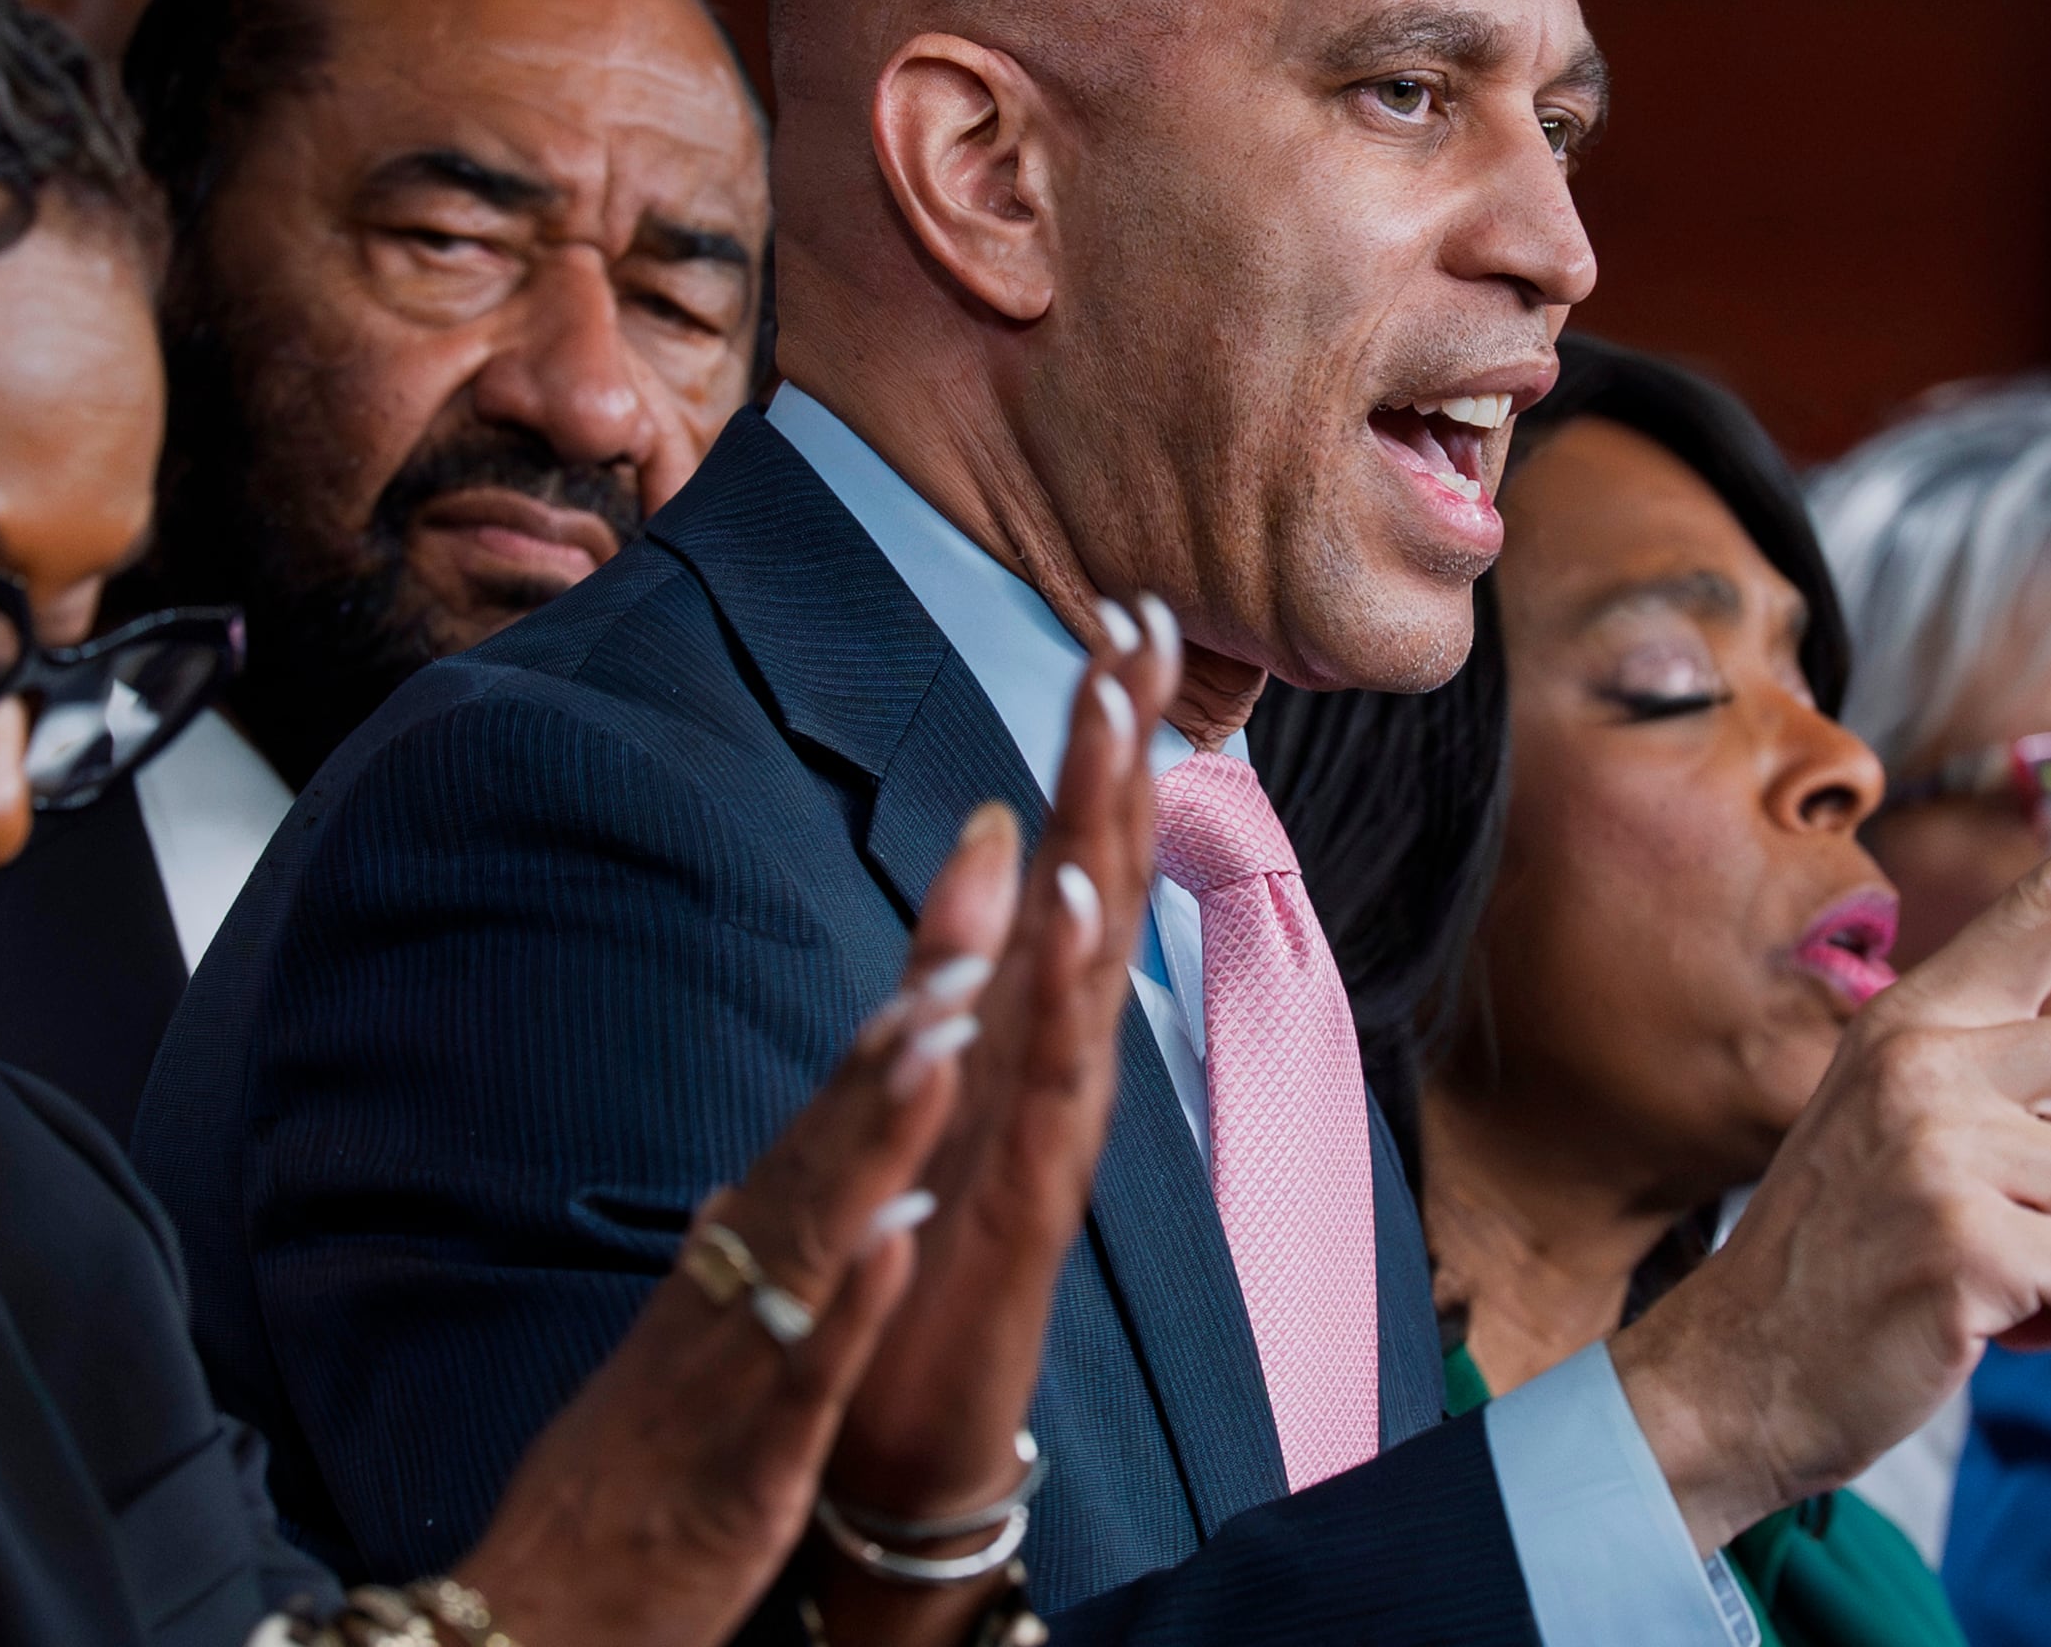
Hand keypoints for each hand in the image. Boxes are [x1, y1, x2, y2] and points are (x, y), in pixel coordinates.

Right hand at [451, 889, 1000, 1645]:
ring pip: (817, 1235)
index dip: (895, 1032)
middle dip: (904, 1035)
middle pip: (826, 1146)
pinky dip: (849, 1306)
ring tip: (945, 1034)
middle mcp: (729, 1298)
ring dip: (880, 1135)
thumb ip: (714, 1270)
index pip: (825, 1132)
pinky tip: (901, 1238)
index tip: (960, 934)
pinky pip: (802, 1376)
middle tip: (976, 923)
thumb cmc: (615, 1498)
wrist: (519, 1627)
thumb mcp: (673, 1362)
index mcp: (728, 1276)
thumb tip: (735, 1188)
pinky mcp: (747, 1469)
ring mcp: (734, 1374)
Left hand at [807, 594, 1182, 1636]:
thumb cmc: (935, 1258)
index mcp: (1032, 1025)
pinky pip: (1058, 1080)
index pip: (1079, 853)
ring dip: (1107, 846)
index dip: (1101, 739)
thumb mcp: (952, 1088)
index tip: (1121, 618)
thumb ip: (980, 970)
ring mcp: (1055, 1128)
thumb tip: (1008, 838)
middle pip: (1103, 879)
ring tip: (1115, 735)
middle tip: (1138, 622)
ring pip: (1093, 965)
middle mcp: (1062, 1060)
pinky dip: (1069, 992)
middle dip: (1119, 750)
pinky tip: (1078, 910)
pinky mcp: (1031, 1201)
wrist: (913, 1433)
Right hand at [1612, 759, 2050, 1550]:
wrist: (1735, 1370)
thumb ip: (2050, 1121)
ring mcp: (1941, 1148)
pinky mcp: (1964, 1242)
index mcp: (1918, 1020)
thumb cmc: (1845, 1258)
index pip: (2046, 905)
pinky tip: (1998, 1324)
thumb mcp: (1931, 1153)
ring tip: (2007, 1274)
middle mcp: (1927, 1059)